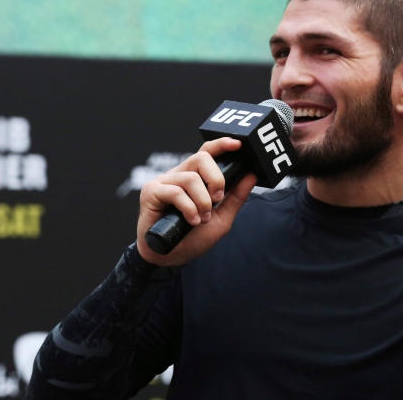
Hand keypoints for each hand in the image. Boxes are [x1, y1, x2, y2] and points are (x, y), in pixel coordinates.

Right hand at [136, 137, 257, 265]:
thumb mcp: (221, 218)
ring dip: (202, 201)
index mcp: (195, 177)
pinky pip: (175, 192)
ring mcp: (164, 182)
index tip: (237, 144)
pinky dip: (188, 208)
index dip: (221, 144)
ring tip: (202, 218)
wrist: (171, 257)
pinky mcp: (151, 192)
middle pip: (201, 158)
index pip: (207, 152)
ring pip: (190, 178)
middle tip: (218, 198)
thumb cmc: (193, 237)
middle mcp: (179, 175)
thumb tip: (251, 176)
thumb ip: (235, 197)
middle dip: (215, 178)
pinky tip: (191, 221)